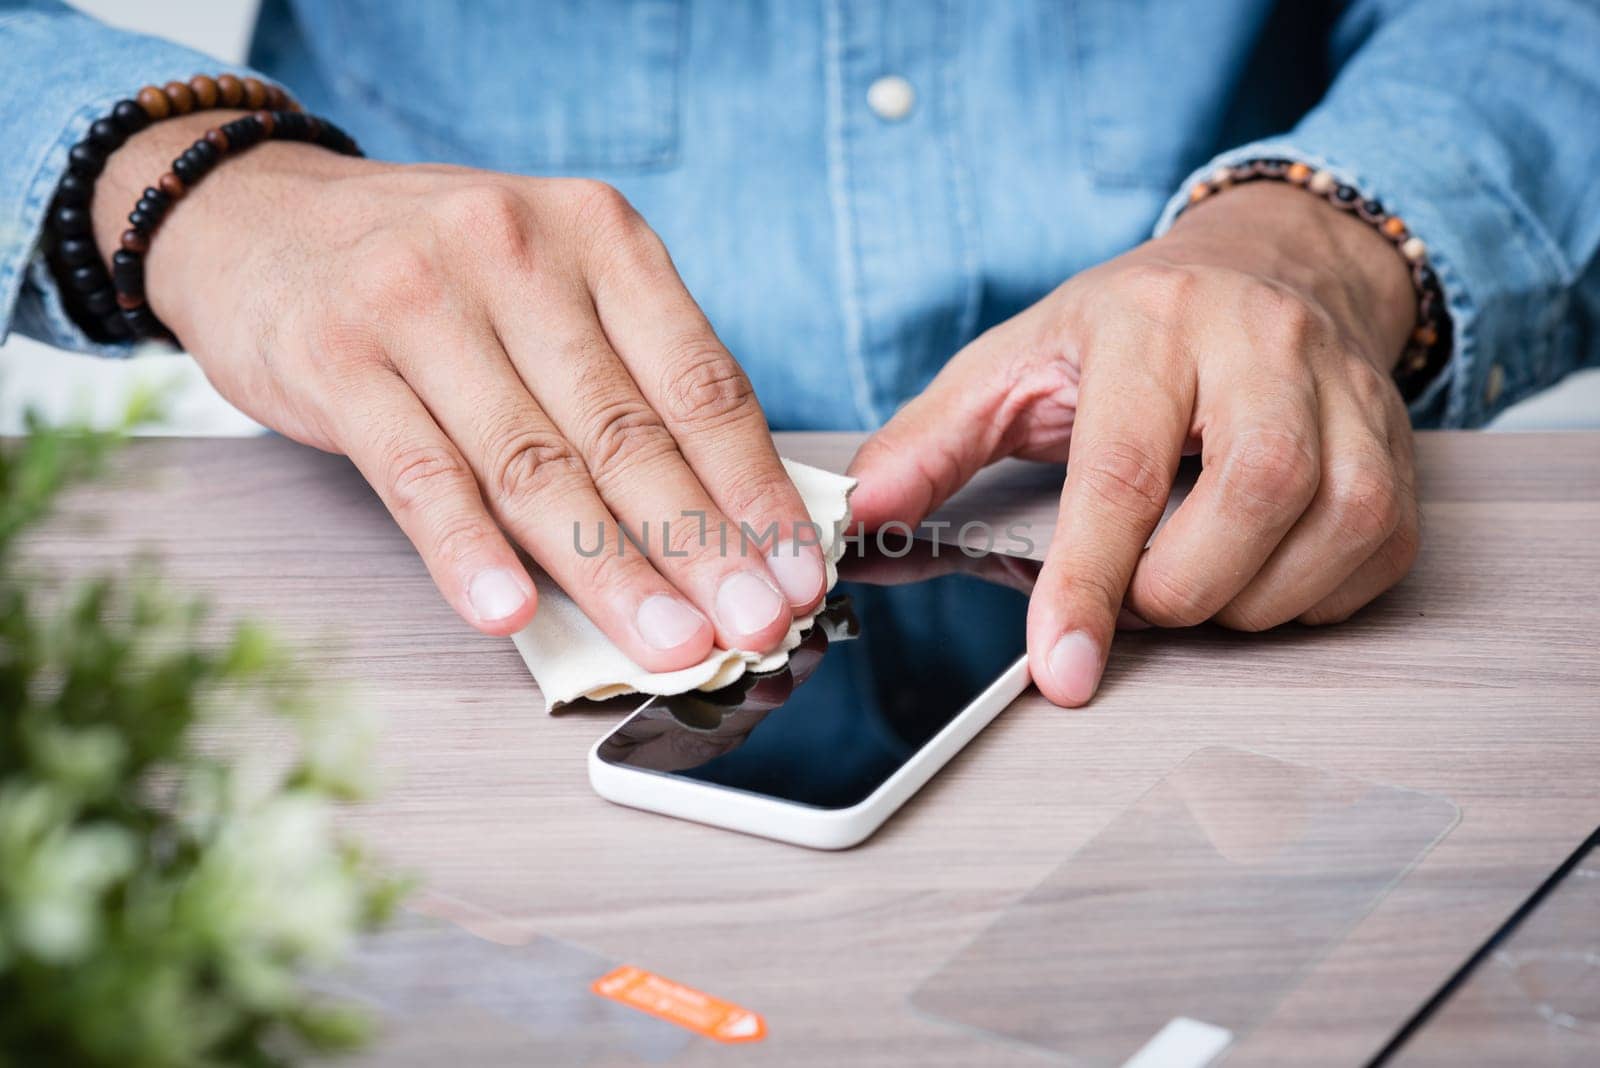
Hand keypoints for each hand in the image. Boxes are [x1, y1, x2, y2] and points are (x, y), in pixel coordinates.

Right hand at [94, 112, 825, 668]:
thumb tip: (726, 523)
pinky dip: (468, 551)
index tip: (798, 570)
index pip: (700, 380)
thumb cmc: (438, 274)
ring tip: (667, 643)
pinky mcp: (338, 357)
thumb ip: (629, 380)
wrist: (261, 217)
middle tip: (755, 625)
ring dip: (609, 569)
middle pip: (627, 431)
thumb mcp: (553, 285)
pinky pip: (419, 473)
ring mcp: (421, 302)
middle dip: (703, 545)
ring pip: (534, 463)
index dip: (755, 487)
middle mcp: (519, 254)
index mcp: (600, 236)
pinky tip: (510, 614)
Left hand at [847, 182, 1421, 706]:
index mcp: (1153, 327)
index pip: (1121, 470)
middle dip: (1177, 589)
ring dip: (1247, 599)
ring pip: (1331, 530)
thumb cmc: (1128, 330)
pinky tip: (1256, 573)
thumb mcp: (1013, 364)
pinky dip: (1308, 596)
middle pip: (1249, 500)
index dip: (1087, 582)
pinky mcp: (1400, 448)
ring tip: (1189, 579)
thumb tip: (864, 513)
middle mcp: (1264, 348)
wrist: (1268, 268)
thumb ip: (930, 440)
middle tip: (1135, 595)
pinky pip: (1374, 552)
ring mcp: (1349, 393)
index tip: (1061, 666)